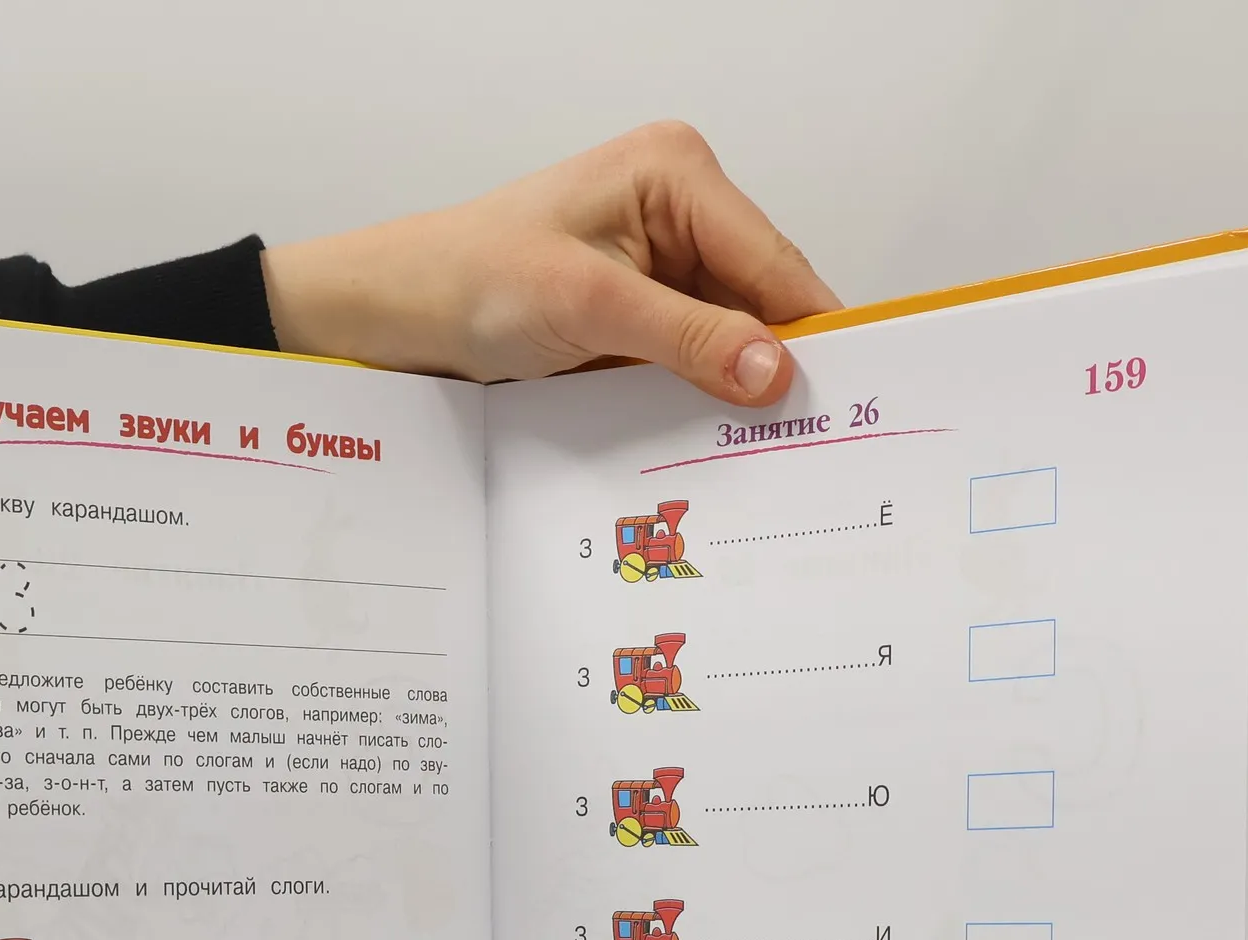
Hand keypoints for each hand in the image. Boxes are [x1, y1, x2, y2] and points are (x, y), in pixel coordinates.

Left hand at [261, 121, 838, 407]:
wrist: (396, 315)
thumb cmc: (470, 282)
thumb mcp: (588, 307)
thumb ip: (687, 338)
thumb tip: (775, 370)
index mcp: (677, 175)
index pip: (774, 262)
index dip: (813, 331)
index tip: (851, 398)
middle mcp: (679, 212)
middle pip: (760, 303)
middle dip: (775, 368)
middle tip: (811, 446)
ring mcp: (659, 267)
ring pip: (729, 340)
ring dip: (736, 394)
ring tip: (767, 455)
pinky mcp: (637, 315)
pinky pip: (691, 361)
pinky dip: (699, 400)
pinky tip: (711, 442)